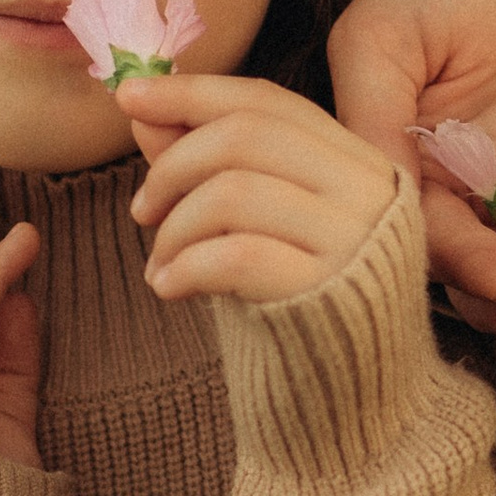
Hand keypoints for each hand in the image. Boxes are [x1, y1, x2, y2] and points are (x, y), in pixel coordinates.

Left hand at [128, 76, 399, 305]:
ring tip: (161, 264)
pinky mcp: (328, 294)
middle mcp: (367, 191)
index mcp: (357, 162)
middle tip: (141, 210)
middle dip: (173, 165)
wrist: (359, 402)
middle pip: (245, 135)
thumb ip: (207, 164)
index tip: (129, 96)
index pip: (268, 101)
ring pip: (233, 191)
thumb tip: (142, 109)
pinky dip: (185, 266)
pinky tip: (169, 288)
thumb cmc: (301, 308)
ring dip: (175, 228)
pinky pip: (237, 255)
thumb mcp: (256, 227)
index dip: (193, 93)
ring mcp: (354, 242)